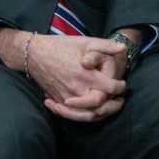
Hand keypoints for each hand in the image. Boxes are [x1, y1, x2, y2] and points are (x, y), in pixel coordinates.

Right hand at [0, 28, 126, 121]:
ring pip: (87, 115)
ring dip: (101, 114)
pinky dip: (85, 116)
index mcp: (85, 74)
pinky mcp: (58, 101)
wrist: (35, 54)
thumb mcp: (85, 41)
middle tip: (120, 101)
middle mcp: (76, 88)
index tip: (123, 85)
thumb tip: (123, 48)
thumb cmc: (61, 45)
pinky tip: (92, 111)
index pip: (109, 88)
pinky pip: (74, 115)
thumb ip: (105, 46)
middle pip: (100, 106)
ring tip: (109, 109)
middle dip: (113, 106)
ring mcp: (65, 97)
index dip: (119, 88)